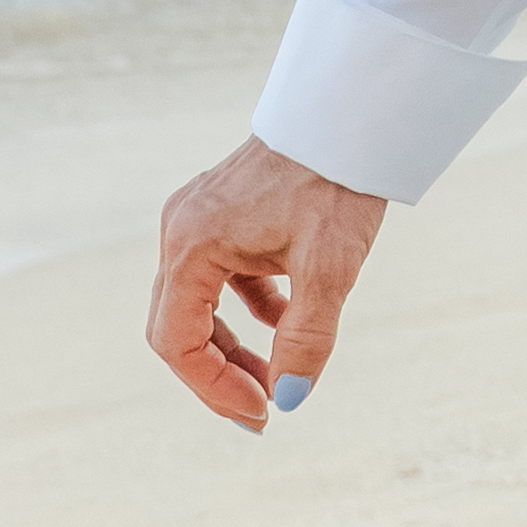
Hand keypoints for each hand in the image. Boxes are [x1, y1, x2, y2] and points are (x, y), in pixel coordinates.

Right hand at [150, 142, 388, 435]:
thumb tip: (290, 399)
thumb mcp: (330, 267)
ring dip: (230, 346)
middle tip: (262, 412)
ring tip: (275, 378)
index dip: (212, 387)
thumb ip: (307, 337)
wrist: (350, 113)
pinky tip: (288, 321)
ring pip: (196, 305)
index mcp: (192, 246)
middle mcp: (181, 232)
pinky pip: (220, 279)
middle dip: (216, 375)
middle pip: (177, 328)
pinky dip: (247, 309)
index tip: (261, 412)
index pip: (176, 341)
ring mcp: (197, 221)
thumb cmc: (337, 181)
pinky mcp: (221, 216)